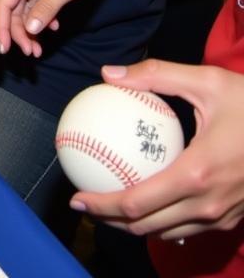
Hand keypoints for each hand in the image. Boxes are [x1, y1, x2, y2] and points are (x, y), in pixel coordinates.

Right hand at [0, 0, 113, 57]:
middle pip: (12, 11)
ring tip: (39, 49)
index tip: (5, 49)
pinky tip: (54, 28)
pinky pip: (35, 7)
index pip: (3, 4)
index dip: (1, 28)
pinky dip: (41, 20)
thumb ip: (47, 8)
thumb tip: (29, 29)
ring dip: (30, 30)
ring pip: (23, 11)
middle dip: (19, 33)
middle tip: (31, 53)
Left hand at [70, 60, 243, 240]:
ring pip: (167, 232)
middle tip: (83, 203)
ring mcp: (223, 215)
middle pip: (145, 225)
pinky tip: (147, 203)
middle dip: (108, 219)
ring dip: (133, 224)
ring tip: (107, 205)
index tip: (76, 196)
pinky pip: (189, 228)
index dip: (101, 204)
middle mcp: (208, 203)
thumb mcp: (205, 80)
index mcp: (196, 173)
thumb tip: (108, 73)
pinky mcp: (233, 217)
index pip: (136, 202)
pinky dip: (161, 221)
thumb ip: (155, 75)